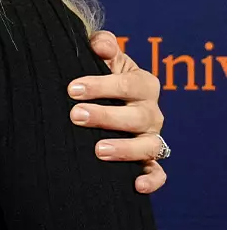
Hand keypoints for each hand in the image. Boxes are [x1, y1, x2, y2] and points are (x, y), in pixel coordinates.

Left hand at [69, 30, 165, 194]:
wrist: (100, 102)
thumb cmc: (99, 77)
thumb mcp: (103, 58)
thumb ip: (102, 45)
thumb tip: (100, 44)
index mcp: (143, 84)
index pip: (128, 83)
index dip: (102, 85)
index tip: (72, 89)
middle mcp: (151, 112)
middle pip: (136, 116)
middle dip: (105, 116)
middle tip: (75, 116)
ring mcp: (151, 138)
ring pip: (148, 146)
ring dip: (125, 149)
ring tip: (98, 150)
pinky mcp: (149, 161)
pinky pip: (158, 173)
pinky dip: (152, 180)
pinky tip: (136, 185)